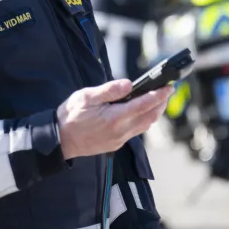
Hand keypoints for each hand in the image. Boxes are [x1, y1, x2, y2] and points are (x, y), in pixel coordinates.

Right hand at [56, 79, 173, 160]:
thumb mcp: (86, 97)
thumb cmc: (70, 116)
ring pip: (144, 126)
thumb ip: (109, 91)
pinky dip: (144, 121)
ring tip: (158, 101)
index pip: (144, 105)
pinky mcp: (115, 144)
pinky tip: (141, 113)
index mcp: (115, 118)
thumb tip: (128, 84)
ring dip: (154, 113)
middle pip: (149, 117)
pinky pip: (135, 132)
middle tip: (167, 91)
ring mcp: (119, 139)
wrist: (59, 139)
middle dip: (161, 104)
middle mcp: (121, 131)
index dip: (158, 96)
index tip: (168, 87)